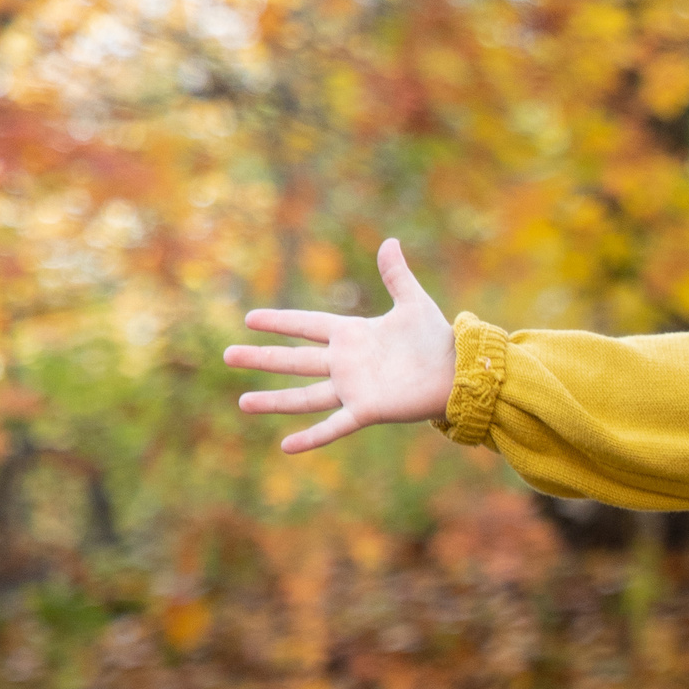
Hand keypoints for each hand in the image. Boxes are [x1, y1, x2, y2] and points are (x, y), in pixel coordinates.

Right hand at [225, 239, 457, 453]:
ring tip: (243, 401)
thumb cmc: (436, 339)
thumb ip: (396, 275)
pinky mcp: (368, 410)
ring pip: (305, 395)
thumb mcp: (414, 303)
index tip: (250, 318)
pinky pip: (334, 426)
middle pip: (295, 360)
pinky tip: (285, 447)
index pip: (307, 325)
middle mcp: (346, 363)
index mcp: (353, 335)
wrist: (459, 372)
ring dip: (274, 400)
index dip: (280, 321)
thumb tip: (390, 241)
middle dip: (262, 357)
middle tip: (228, 354)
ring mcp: (354, 389)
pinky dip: (312, 437)